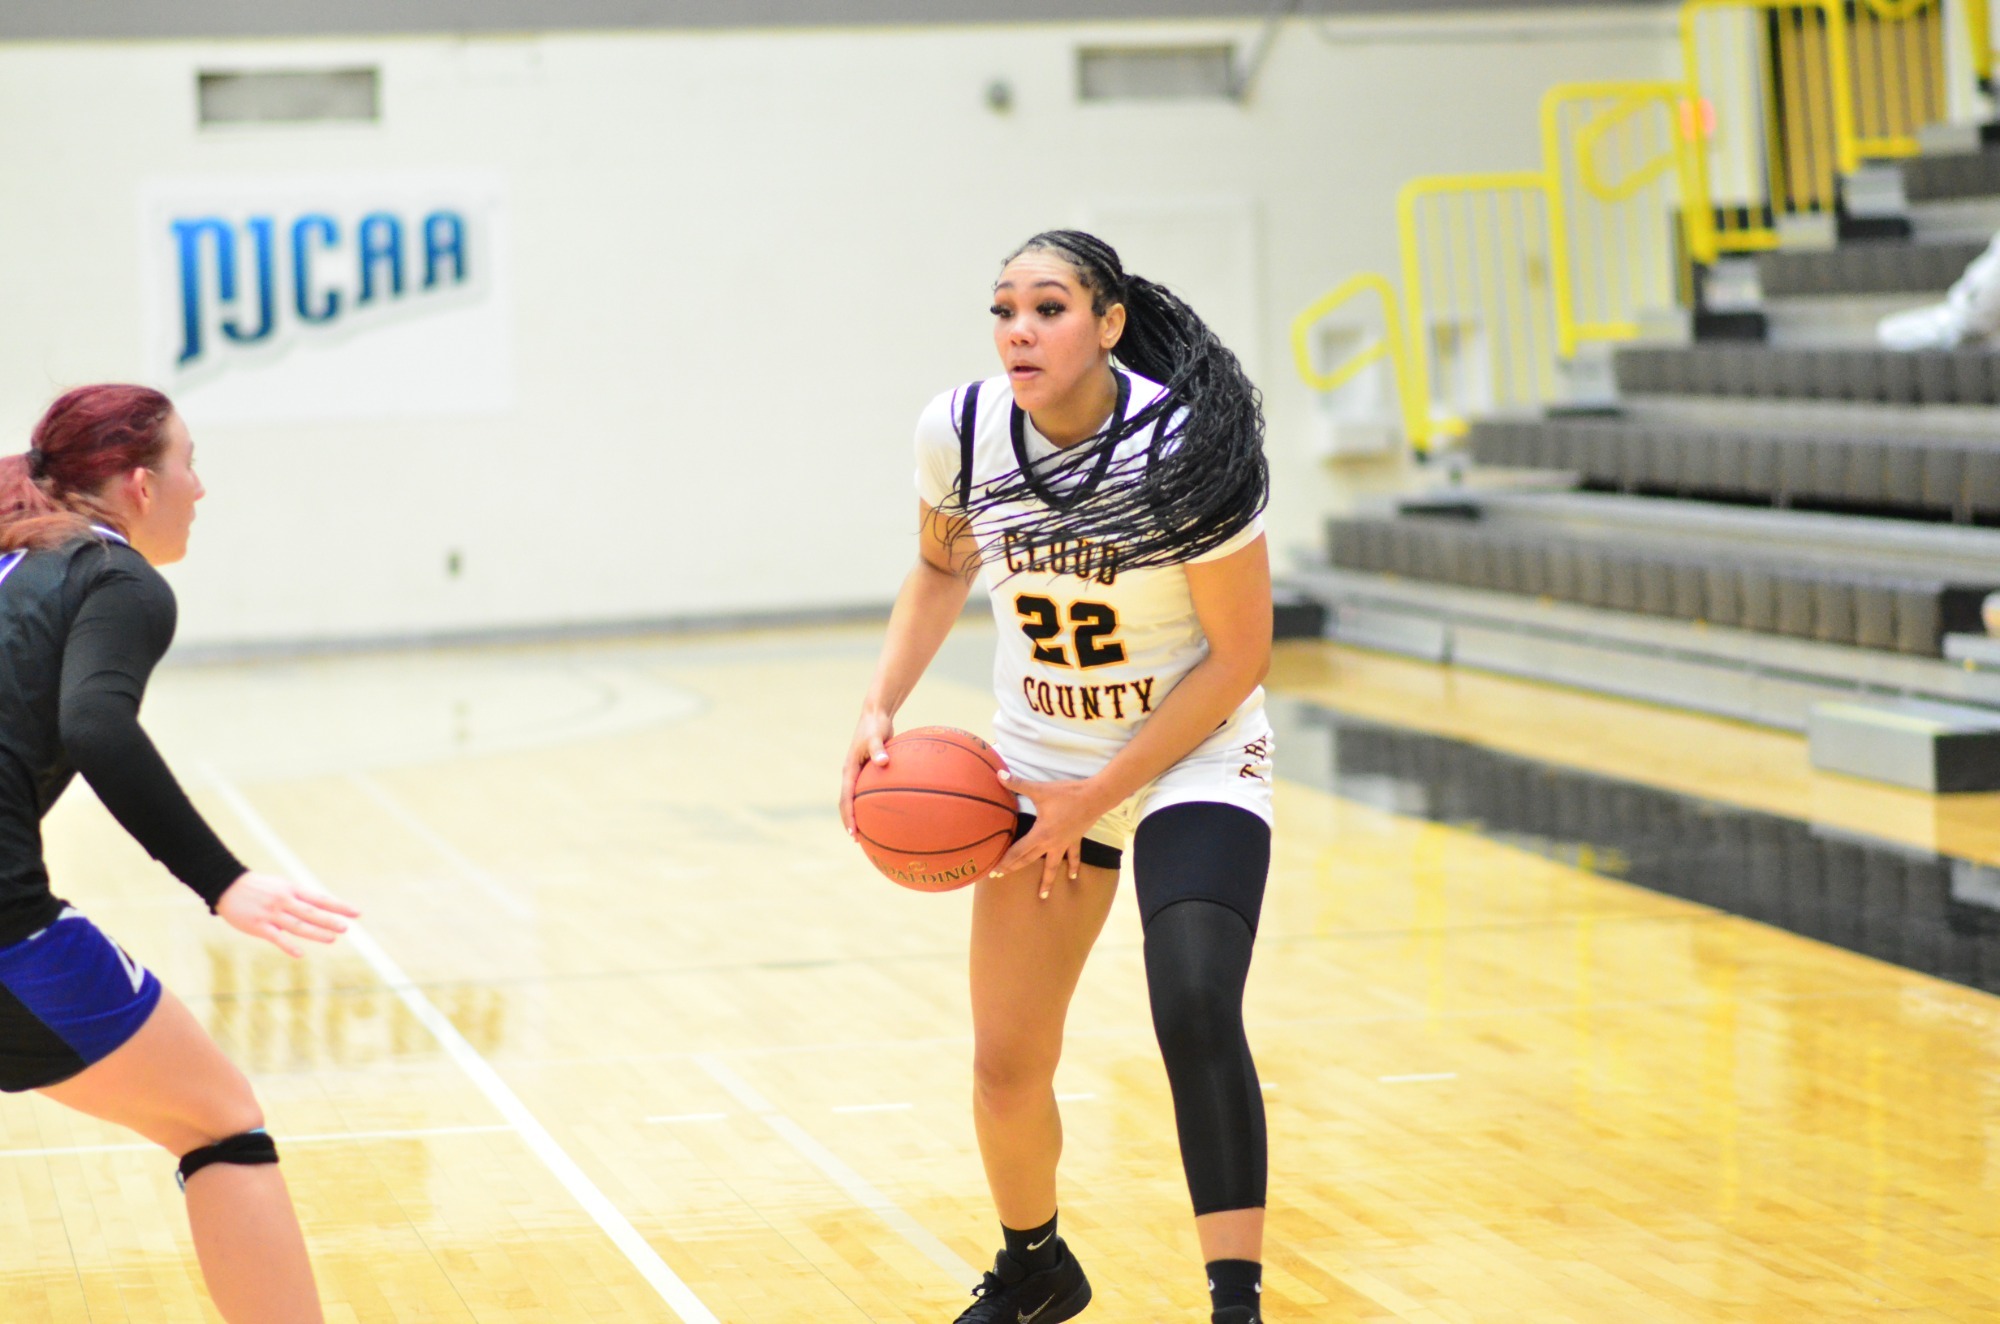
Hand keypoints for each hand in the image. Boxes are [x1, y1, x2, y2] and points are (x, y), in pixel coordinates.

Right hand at [216, 872, 360, 957]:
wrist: (227, 886)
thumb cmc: (259, 887)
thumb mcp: (282, 885)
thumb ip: (300, 897)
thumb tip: (322, 905)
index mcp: (293, 890)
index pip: (320, 898)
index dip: (339, 906)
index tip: (357, 913)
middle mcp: (284, 901)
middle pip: (311, 912)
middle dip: (330, 920)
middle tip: (347, 927)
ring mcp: (272, 914)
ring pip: (297, 925)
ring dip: (315, 933)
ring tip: (332, 939)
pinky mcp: (258, 926)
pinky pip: (276, 937)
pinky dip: (288, 946)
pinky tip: (300, 954)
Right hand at [840, 709, 893, 836]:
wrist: (875, 714)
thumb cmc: (875, 724)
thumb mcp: (876, 736)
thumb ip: (879, 749)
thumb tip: (884, 762)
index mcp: (849, 770)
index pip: (845, 798)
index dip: (848, 817)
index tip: (853, 833)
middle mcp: (851, 774)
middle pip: (847, 803)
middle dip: (850, 822)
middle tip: (858, 840)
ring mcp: (858, 773)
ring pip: (856, 799)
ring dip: (859, 815)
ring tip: (869, 832)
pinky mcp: (868, 770)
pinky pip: (867, 791)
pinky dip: (872, 803)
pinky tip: (885, 810)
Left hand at [990, 771, 1114, 899]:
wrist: (1095, 797)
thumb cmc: (1067, 794)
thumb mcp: (1040, 789)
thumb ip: (1018, 784)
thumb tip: (999, 775)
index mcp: (1041, 834)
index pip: (1018, 851)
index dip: (1005, 861)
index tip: (994, 871)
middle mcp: (1051, 843)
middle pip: (1029, 860)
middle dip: (1014, 869)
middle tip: (1000, 878)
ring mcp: (1064, 844)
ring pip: (1053, 866)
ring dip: (1047, 881)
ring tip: (1043, 896)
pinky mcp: (1075, 840)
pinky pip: (1073, 857)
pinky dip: (1073, 867)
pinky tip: (1073, 877)